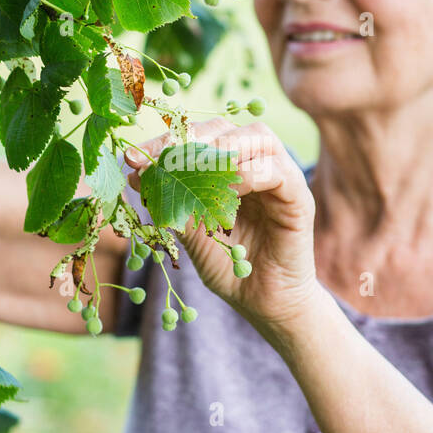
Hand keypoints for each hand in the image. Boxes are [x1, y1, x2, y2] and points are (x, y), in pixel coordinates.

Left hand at [124, 118, 320, 336]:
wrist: (263, 304)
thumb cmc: (230, 268)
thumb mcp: (191, 233)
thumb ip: (172, 202)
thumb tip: (135, 172)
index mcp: (230, 169)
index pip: (200, 136)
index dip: (167, 141)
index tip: (134, 156)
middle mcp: (257, 165)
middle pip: (228, 128)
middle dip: (190, 139)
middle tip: (161, 159)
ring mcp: (281, 179)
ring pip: (258, 138)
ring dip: (221, 148)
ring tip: (191, 170)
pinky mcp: (298, 199)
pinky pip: (275, 172)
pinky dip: (247, 176)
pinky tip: (222, 194)